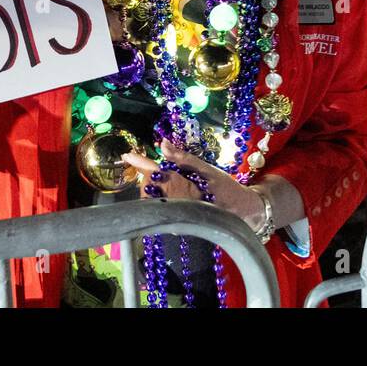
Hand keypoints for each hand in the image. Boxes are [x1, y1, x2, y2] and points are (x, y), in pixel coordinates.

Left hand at [122, 140, 267, 229]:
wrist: (239, 212)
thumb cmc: (224, 187)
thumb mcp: (205, 169)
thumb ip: (182, 158)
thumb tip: (163, 144)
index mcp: (179, 184)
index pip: (153, 172)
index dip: (140, 163)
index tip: (127, 155)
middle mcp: (173, 201)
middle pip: (149, 186)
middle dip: (149, 176)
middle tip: (157, 168)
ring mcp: (173, 214)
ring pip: (153, 197)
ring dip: (156, 187)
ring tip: (170, 181)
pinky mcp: (176, 222)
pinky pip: (162, 207)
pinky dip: (163, 197)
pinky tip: (175, 193)